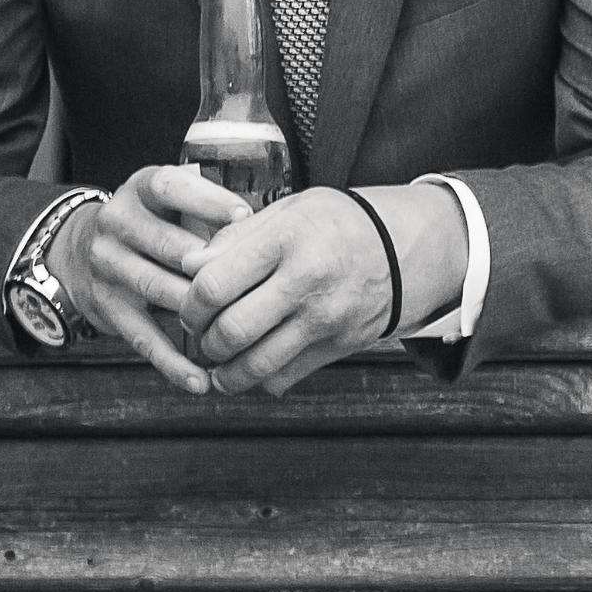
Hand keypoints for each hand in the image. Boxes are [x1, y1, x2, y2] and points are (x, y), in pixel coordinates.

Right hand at [46, 165, 251, 394]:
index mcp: (140, 189)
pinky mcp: (108, 306)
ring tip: (241, 332)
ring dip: (201, 314)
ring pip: (161, 291)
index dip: (206, 201)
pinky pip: (144, 338)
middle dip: (212, 267)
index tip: (243, 215)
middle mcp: (117, 223)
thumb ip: (208, 209)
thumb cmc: (152, 224)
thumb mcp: (169, 201)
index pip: (170, 187)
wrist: (79, 252)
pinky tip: (200, 381)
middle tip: (257, 282)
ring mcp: (108, 266)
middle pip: (170, 246)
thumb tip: (265, 228)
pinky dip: (174, 364)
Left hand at [179, 182, 467, 395]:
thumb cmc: (335, 224)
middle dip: (204, 341)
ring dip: (226, 372)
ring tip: (219, 361)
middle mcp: (306, 281)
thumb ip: (234, 238)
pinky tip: (252, 365)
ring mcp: (326, 318)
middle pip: (231, 332)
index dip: (189, 305)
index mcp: (285, 240)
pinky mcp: (339, 345)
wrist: (403, 246)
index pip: (214, 286)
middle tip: (201, 335)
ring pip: (256, 366)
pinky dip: (260, 379)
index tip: (190, 307)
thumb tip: (188, 266)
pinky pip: (284, 378)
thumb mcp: (287, 211)